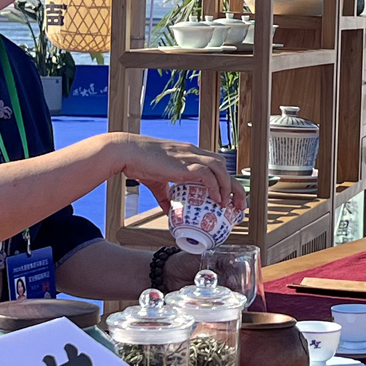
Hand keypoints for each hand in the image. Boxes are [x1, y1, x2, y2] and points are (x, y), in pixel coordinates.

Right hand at [102, 133, 244, 221]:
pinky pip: (207, 174)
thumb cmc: (139, 164)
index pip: (216, 163)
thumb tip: (170, 213)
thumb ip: (166, 198)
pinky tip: (216, 200)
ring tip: (230, 205)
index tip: (230, 197)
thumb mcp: (157, 183)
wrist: (127, 153)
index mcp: (189, 153)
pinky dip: (215, 187)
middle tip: (239, 206)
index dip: (226, 179)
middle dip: (235, 186)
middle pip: (224, 166)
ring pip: (220, 168)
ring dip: (228, 187)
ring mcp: (189, 157)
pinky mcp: (183, 164)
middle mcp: (193, 152)